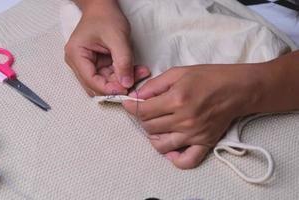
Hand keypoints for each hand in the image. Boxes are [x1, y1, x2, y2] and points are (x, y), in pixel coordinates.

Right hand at [65, 2, 149, 95]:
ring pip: (105, 82)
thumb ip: (123, 61)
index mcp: (76, 54)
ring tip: (139, 73)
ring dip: (122, 81)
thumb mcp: (117, 37)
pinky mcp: (96, 64)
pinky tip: (135, 70)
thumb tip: (126, 83)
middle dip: (116, 85)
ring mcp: (86, 64)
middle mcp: (77, 62)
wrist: (103, 7)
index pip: (91, 80)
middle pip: (96, 84)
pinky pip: (109, 75)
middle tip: (135, 83)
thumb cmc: (105, 16)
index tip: (125, 89)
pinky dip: (122, 75)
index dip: (108, 89)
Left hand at [123, 64, 261, 168]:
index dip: (131, 107)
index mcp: (176, 100)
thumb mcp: (178, 72)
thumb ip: (155, 84)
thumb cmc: (209, 77)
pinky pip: (185, 160)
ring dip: (154, 135)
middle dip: (142, 118)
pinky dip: (174, 157)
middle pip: (148, 127)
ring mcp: (194, 134)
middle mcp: (184, 120)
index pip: (142, 111)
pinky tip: (171, 146)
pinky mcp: (204, 143)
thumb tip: (137, 96)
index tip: (129, 103)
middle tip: (148, 110)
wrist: (238, 88)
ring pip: (160, 144)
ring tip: (159, 125)